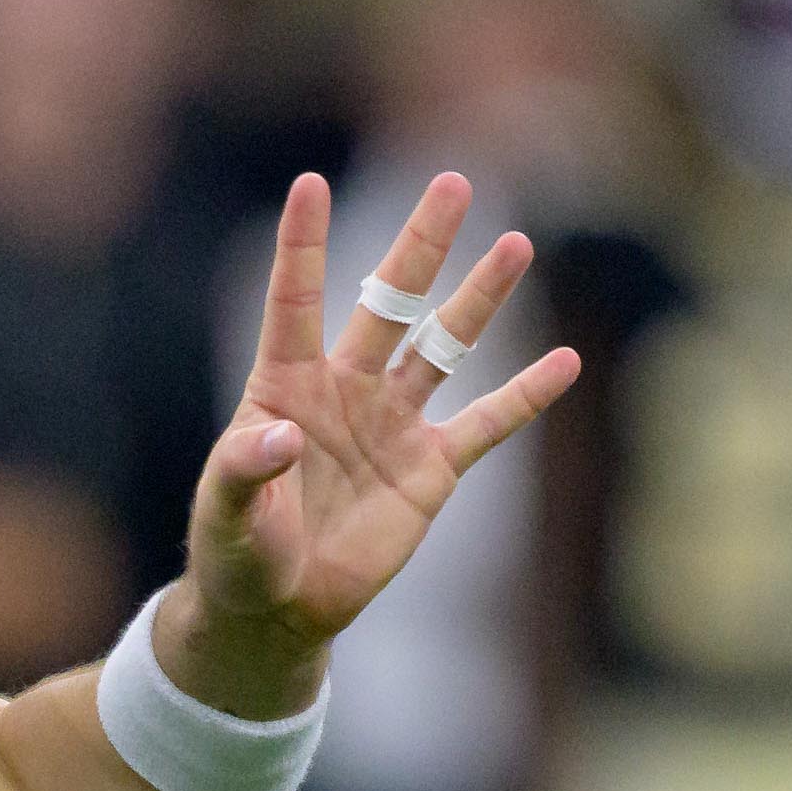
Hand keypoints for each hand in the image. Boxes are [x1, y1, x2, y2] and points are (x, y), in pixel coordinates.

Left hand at [169, 170, 581, 714]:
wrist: (277, 609)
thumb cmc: (236, 553)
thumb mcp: (226, 513)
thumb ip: (245, 470)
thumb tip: (282, 438)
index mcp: (285, 387)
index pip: (296, 302)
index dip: (302, 245)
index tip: (309, 181)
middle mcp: (344, 391)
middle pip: (389, 303)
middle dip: (419, 246)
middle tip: (452, 183)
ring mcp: (392, 425)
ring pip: (443, 347)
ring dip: (479, 298)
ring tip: (516, 244)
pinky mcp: (430, 470)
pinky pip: (486, 424)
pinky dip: (525, 396)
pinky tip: (565, 363)